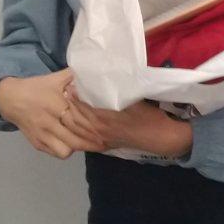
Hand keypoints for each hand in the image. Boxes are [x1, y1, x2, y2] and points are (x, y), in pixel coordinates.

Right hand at [0, 69, 107, 158]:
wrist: (9, 99)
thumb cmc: (37, 88)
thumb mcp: (55, 78)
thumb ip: (74, 76)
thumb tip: (94, 71)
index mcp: (56, 104)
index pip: (79, 120)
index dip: (94, 126)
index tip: (107, 129)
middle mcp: (49, 122)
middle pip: (75, 138)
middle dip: (92, 142)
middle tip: (105, 141)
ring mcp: (42, 135)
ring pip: (65, 150)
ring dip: (78, 147)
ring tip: (86, 141)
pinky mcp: (37, 143)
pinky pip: (56, 153)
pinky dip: (66, 150)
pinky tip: (72, 143)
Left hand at [66, 93, 192, 158]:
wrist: (158, 136)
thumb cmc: (147, 114)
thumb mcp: (132, 98)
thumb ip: (114, 90)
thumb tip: (100, 79)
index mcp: (103, 116)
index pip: (81, 102)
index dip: (74, 92)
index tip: (70, 82)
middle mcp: (97, 128)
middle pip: (73, 115)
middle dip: (68, 103)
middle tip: (65, 92)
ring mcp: (98, 139)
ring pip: (75, 128)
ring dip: (68, 116)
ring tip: (66, 106)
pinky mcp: (101, 145)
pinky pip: (81, 140)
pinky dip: (73, 132)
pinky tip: (72, 125)